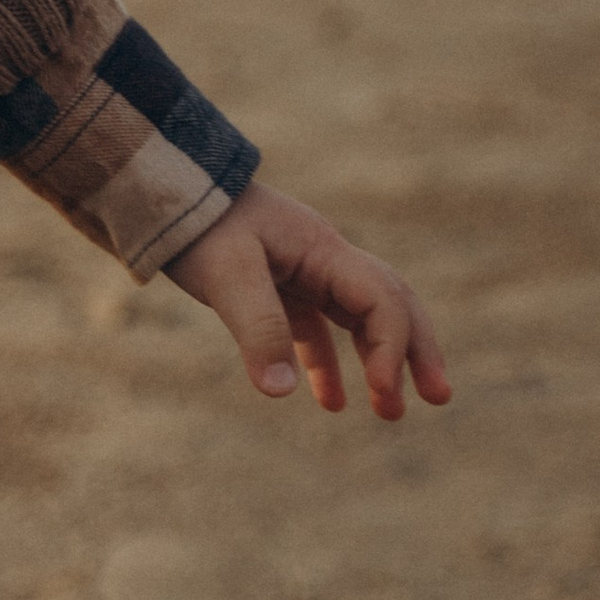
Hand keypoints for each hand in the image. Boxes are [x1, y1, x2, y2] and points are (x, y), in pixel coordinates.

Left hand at [166, 181, 450, 419]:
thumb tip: (282, 392)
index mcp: (322, 248)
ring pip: (358, 317)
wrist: (161, 187)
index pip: (381, 300)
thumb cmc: (196, 222)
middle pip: (389, 303)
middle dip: (415, 349)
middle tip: (438, 397)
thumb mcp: (226, 274)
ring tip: (391, 412)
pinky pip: (315, 326)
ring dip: (378, 360)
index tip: (384, 394)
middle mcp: (323, 257)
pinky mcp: (277, 283)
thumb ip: (258, 328)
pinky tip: (330, 403)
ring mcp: (302, 269)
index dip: (392, 348)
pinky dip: (326, 362)